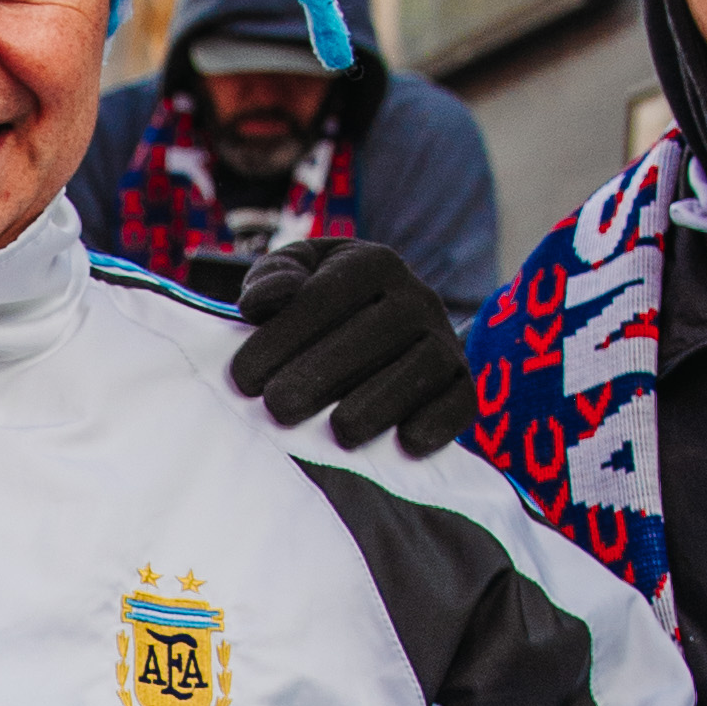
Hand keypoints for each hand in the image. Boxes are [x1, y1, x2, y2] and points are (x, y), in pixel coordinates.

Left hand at [230, 240, 472, 456]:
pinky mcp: (463, 384)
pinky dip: (437, 422)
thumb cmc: (323, 307)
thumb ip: (272, 279)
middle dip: (321, 374)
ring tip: (338, 432)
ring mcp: (444, 341)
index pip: (325, 297)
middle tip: (279, 408)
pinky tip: (405, 442)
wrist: (385, 332)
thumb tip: (264, 300)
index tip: (244, 378)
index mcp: (372, 263)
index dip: (282, 338)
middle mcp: (416, 297)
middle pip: (373, 334)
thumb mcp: (295, 278)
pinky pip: (460, 402)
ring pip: (419, 370)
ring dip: (378, 403)